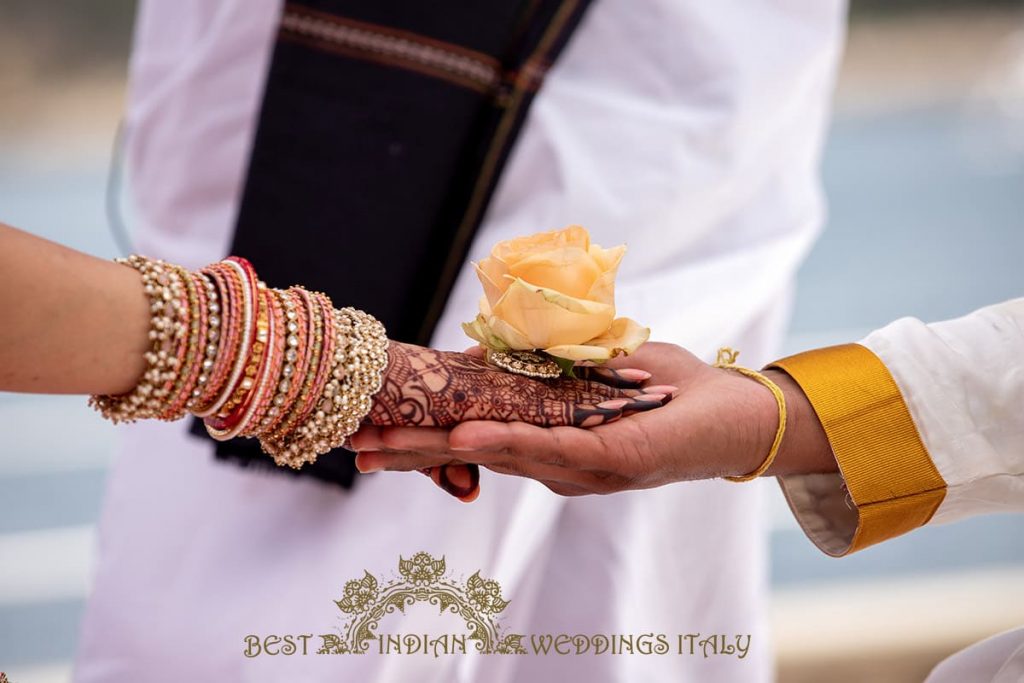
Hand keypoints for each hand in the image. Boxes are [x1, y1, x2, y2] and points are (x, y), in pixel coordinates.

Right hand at [363, 342, 672, 498]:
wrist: (731, 411)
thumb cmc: (659, 388)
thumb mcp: (582, 368)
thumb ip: (532, 369)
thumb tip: (475, 354)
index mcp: (542, 444)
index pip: (467, 440)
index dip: (416, 435)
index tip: (361, 430)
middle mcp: (553, 465)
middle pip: (469, 454)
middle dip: (408, 449)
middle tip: (350, 446)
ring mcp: (581, 467)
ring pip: (498, 453)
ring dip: (436, 447)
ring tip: (383, 443)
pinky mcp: (613, 460)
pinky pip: (551, 448)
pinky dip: (506, 442)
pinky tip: (463, 439)